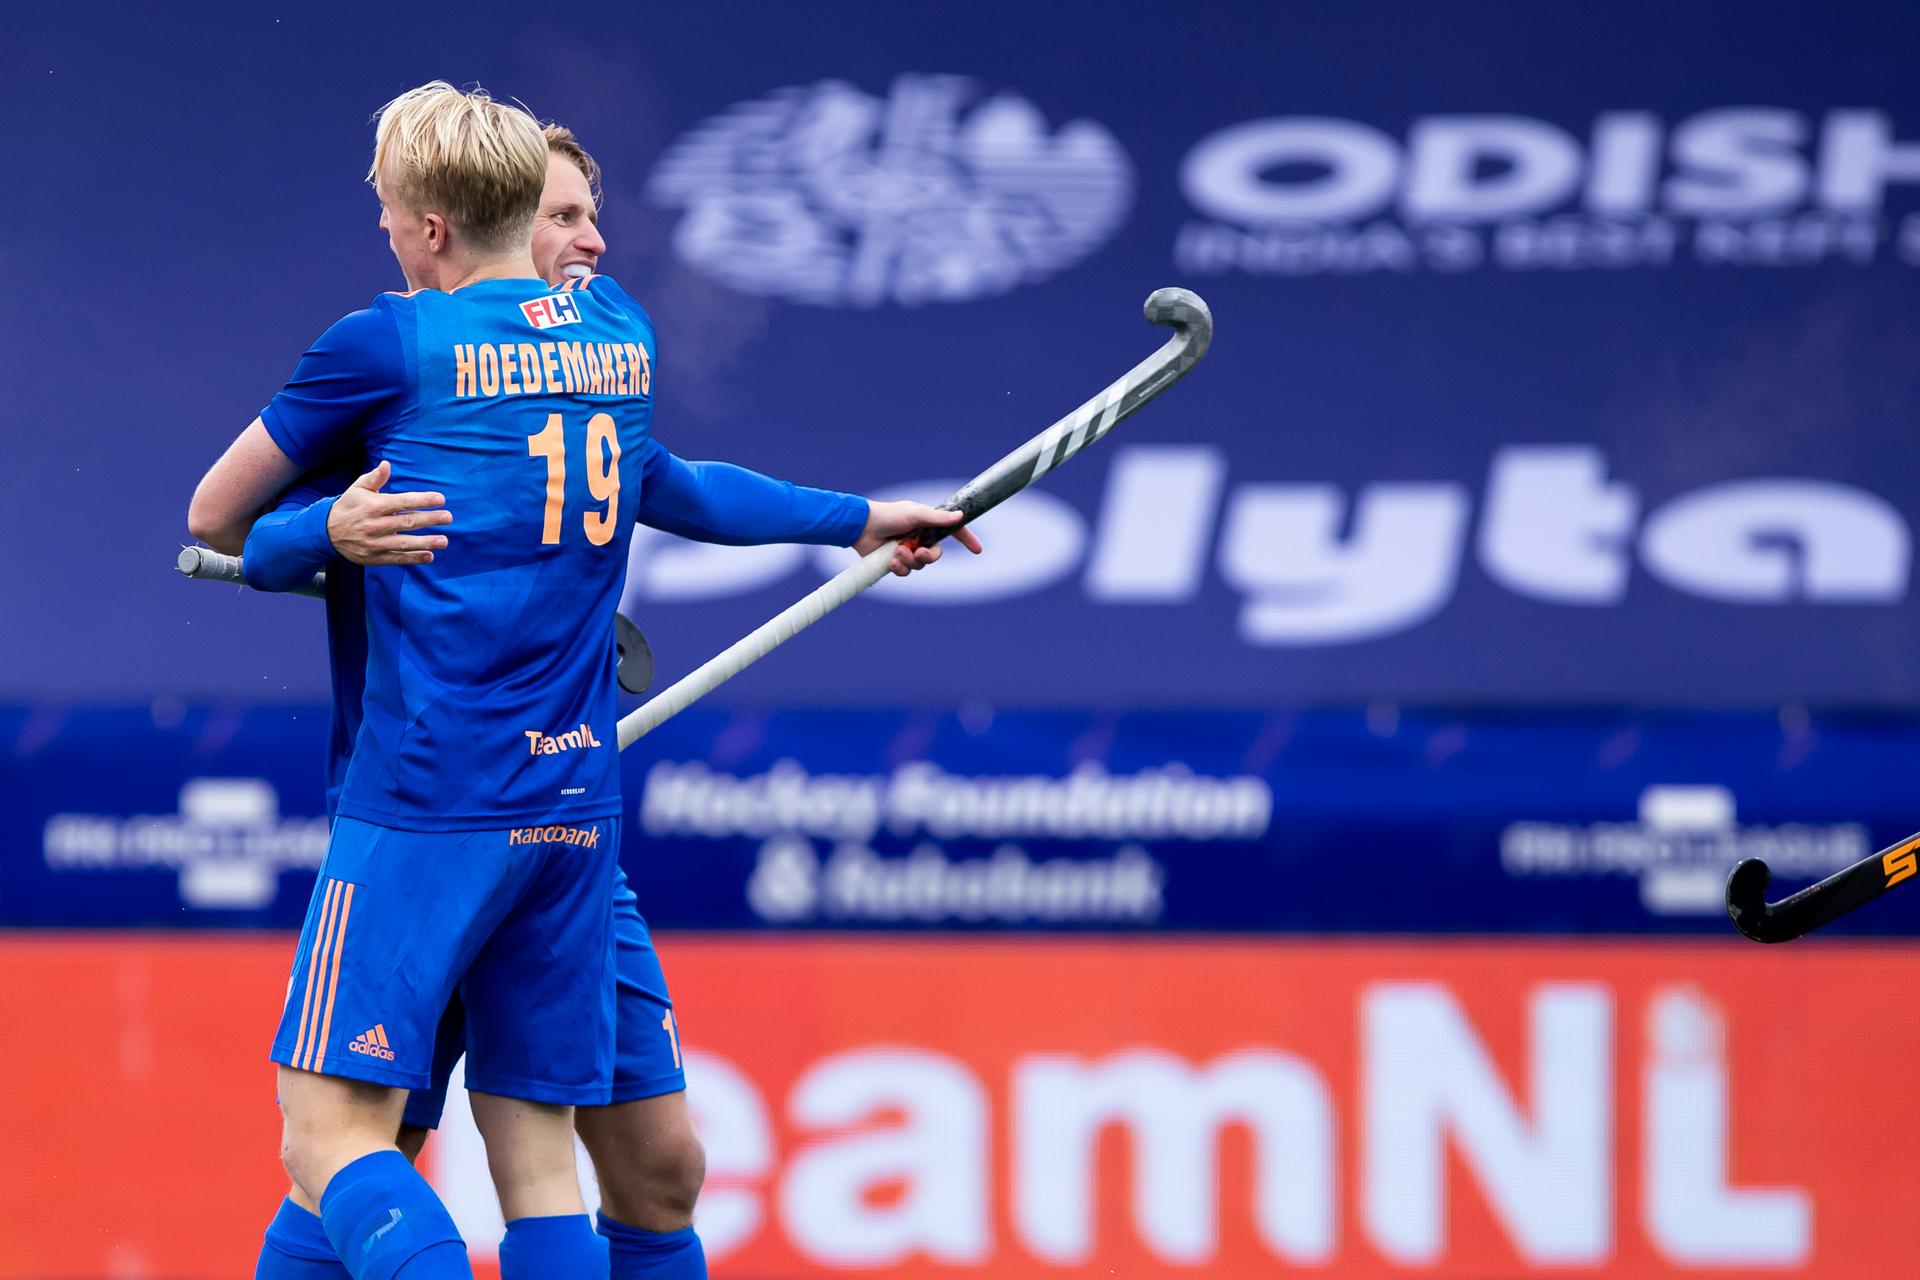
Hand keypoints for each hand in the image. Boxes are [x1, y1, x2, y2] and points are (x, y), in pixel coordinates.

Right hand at [326, 461, 452, 565]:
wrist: (325, 532)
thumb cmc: (348, 506)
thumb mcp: (357, 489)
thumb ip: (375, 478)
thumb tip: (387, 464)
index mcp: (373, 506)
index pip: (402, 502)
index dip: (423, 500)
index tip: (440, 499)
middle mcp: (375, 525)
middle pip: (407, 522)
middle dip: (430, 520)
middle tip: (448, 518)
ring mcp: (375, 543)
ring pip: (404, 543)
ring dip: (426, 542)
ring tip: (444, 541)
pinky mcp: (374, 557)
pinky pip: (397, 558)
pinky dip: (413, 558)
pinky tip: (429, 556)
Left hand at [854, 500, 984, 576]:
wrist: (862, 526)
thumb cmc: (888, 515)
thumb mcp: (915, 514)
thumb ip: (938, 518)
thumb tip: (960, 516)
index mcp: (927, 524)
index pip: (952, 532)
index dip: (966, 540)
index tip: (978, 550)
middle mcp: (919, 537)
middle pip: (935, 555)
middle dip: (928, 557)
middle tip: (918, 552)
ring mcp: (907, 550)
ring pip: (919, 566)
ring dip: (909, 561)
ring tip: (897, 552)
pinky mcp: (895, 561)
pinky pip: (905, 572)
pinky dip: (899, 568)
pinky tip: (890, 560)